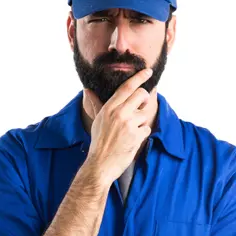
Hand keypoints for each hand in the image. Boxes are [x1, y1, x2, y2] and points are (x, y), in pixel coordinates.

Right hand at [83, 68, 153, 185]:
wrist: (101, 164)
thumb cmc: (98, 143)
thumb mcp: (96, 121)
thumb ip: (96, 104)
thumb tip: (87, 90)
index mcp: (109, 108)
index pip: (127, 87)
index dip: (139, 77)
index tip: (148, 71)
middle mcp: (119, 113)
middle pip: (141, 95)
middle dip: (144, 99)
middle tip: (141, 106)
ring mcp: (128, 124)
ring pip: (145, 114)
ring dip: (141, 122)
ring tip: (129, 132)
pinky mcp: (136, 135)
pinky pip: (146, 128)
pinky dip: (142, 134)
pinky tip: (132, 140)